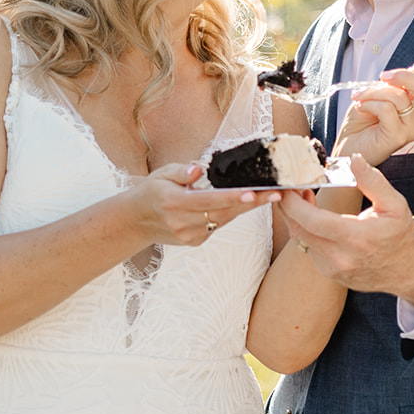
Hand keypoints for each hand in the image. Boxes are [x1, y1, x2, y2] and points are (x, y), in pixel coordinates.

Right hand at [130, 162, 281, 246]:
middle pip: (222, 213)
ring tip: (268, 195)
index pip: (207, 200)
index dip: (231, 197)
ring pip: (223, 220)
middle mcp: (181, 222)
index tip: (253, 193)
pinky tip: (244, 203)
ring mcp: (188, 235)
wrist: (136, 221)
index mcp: (172, 202)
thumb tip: (198, 170)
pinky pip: (217, 226)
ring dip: (246, 209)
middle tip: (276, 193)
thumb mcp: (161, 174)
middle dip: (251, 203)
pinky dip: (230, 214)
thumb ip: (181, 171)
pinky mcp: (194, 242)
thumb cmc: (152, 191)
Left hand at [276, 155, 413, 305]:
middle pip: (299, 230)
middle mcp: (341, 257)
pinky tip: (315, 217)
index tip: (288, 186)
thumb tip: (354, 158)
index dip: (293, 203)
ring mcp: (333, 268)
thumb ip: (372, 181)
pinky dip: (306, 230)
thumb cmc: (401, 235)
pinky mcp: (329, 273)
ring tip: (303, 197)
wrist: (407, 271)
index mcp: (357, 237)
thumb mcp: (395, 204)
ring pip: (300, 240)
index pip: (313, 221)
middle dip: (287, 207)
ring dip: (296, 217)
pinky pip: (309, 249)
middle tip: (289, 187)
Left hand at [333, 62, 413, 165]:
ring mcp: (412, 129)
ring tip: (360, 96)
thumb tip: (408, 70)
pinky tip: (361, 107)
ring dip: (374, 91)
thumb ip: (396, 83)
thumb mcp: (379, 93)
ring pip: (400, 97)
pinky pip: (387, 109)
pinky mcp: (398, 137)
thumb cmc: (363, 120)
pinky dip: (370, 103)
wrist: (348, 144)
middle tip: (382, 76)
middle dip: (403, 76)